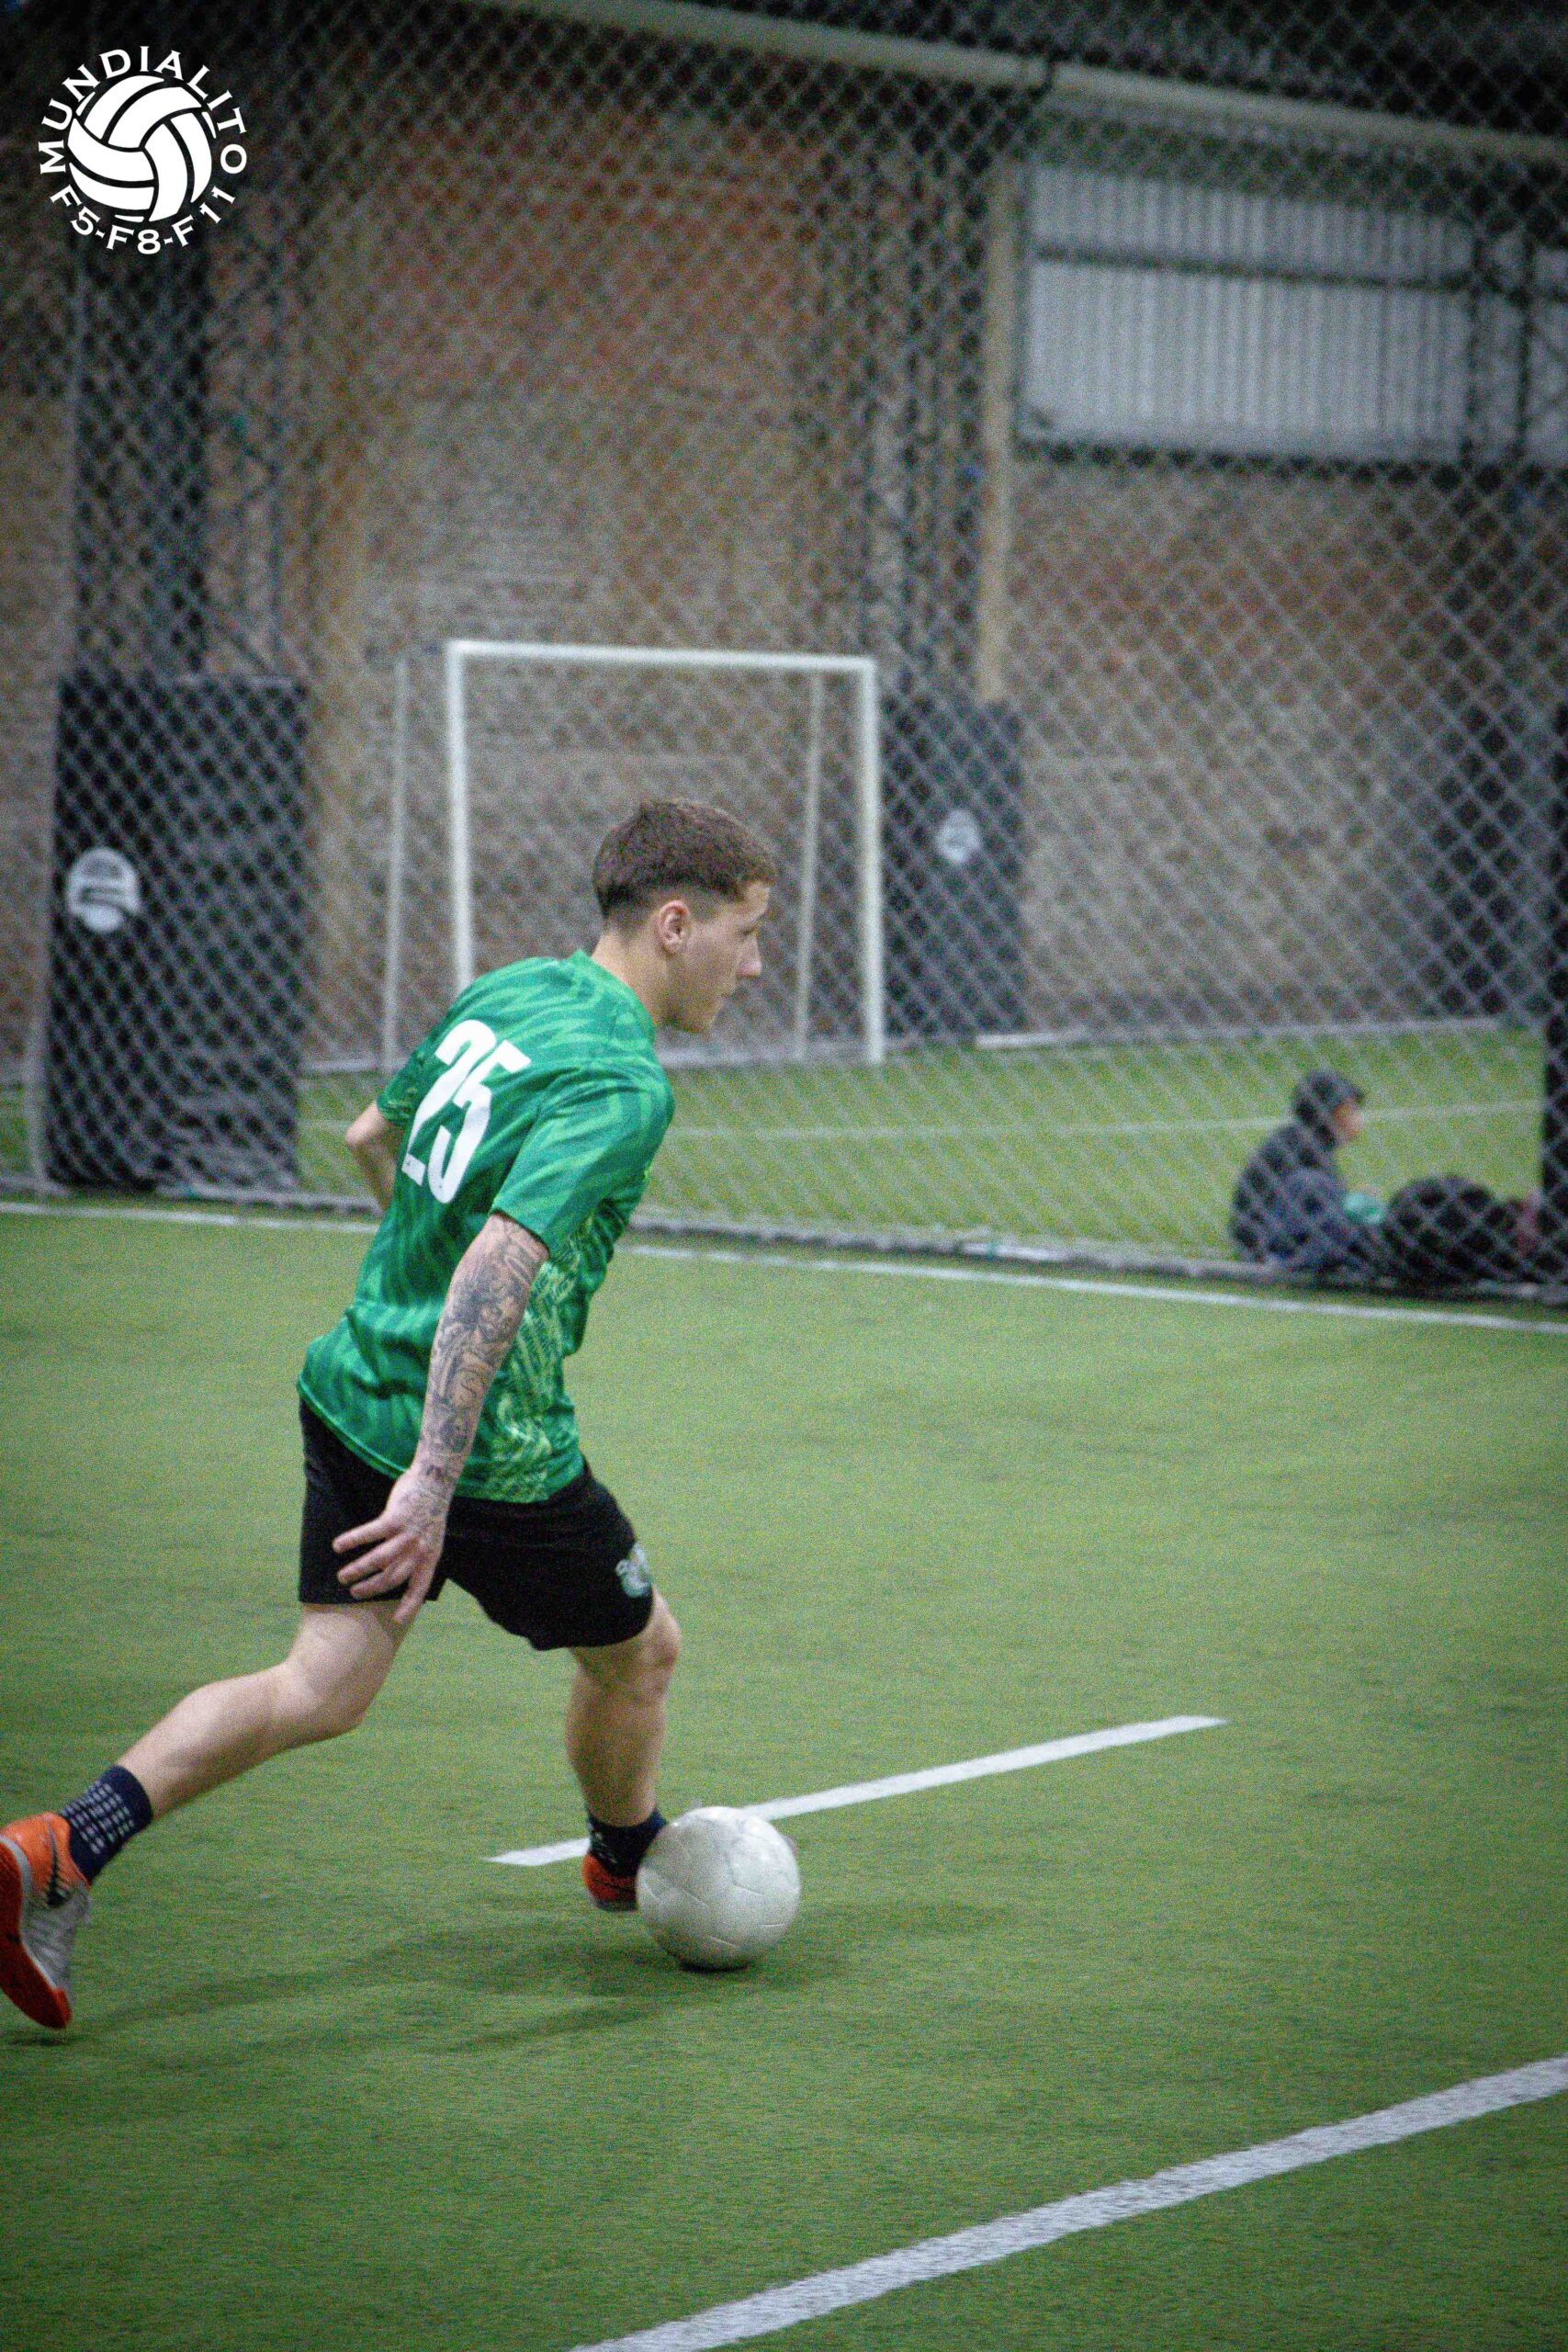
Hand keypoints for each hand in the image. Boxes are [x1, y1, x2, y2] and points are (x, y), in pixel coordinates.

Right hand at [333, 1465, 450, 1624]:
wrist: (434, 1482)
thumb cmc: (429, 1511)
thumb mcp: (431, 1538)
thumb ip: (416, 1555)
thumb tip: (396, 1571)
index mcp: (430, 1557)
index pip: (420, 1587)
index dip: (409, 1605)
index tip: (398, 1620)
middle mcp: (419, 1549)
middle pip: (391, 1578)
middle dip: (371, 1589)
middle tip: (354, 1593)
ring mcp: (406, 1535)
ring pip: (377, 1560)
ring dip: (357, 1570)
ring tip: (342, 1576)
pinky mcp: (394, 1519)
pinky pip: (368, 1534)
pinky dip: (352, 1540)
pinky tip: (338, 1546)